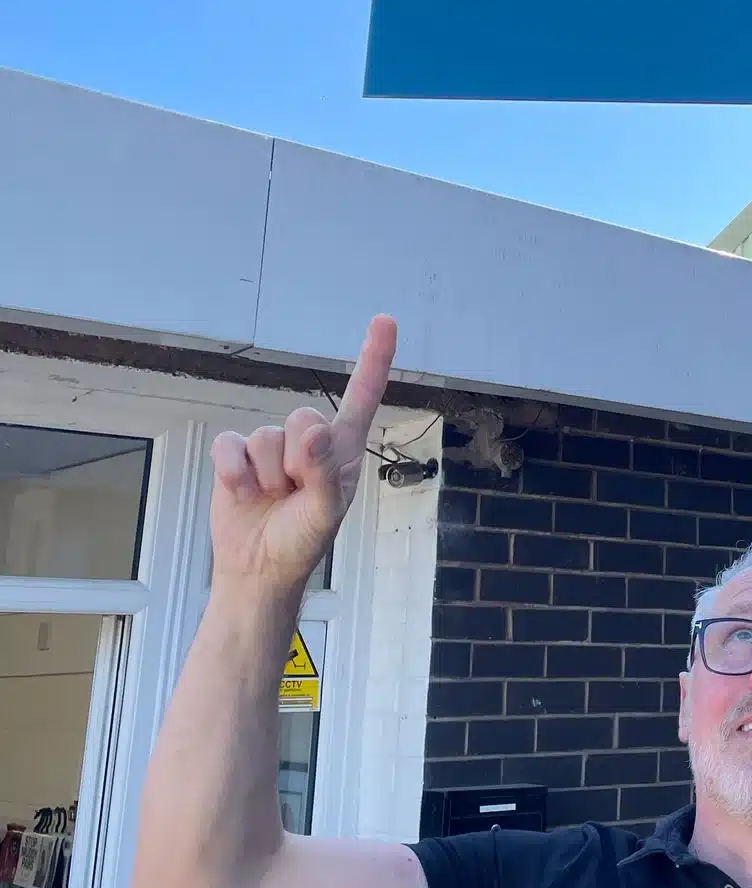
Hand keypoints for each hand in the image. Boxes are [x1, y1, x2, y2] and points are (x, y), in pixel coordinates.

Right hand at [208, 316, 397, 592]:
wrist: (258, 567)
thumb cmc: (302, 540)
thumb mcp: (325, 513)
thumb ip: (323, 472)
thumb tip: (313, 431)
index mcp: (342, 448)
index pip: (362, 395)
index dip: (374, 357)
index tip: (385, 320)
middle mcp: (309, 439)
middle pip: (302, 417)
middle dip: (297, 460)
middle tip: (295, 493)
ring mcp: (271, 446)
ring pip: (265, 436)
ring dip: (268, 476)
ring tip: (272, 499)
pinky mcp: (237, 455)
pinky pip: (231, 445)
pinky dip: (235, 474)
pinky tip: (244, 494)